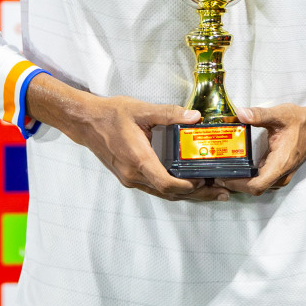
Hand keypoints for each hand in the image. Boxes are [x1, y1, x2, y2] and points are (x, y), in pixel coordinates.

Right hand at [25, 73, 229, 201]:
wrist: (85, 121)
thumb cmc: (111, 114)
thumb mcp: (141, 110)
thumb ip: (169, 114)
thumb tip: (195, 117)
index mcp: (138, 160)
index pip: (167, 184)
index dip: (189, 187)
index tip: (207, 182)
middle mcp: (134, 175)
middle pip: (168, 194)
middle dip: (196, 195)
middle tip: (220, 193)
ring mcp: (130, 178)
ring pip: (161, 193)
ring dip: (186, 193)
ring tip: (209, 190)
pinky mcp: (128, 176)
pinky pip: (154, 187)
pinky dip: (172, 188)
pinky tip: (186, 182)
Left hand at [219, 85, 305, 196]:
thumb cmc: (301, 122)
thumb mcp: (280, 115)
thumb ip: (259, 115)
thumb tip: (240, 113)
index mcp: (281, 164)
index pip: (256, 186)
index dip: (237, 184)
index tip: (222, 176)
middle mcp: (281, 174)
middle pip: (254, 189)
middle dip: (233, 184)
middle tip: (214, 173)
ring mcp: (281, 175)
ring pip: (257, 187)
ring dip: (239, 182)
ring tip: (221, 171)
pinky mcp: (279, 172)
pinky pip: (261, 181)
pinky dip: (247, 178)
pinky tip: (235, 168)